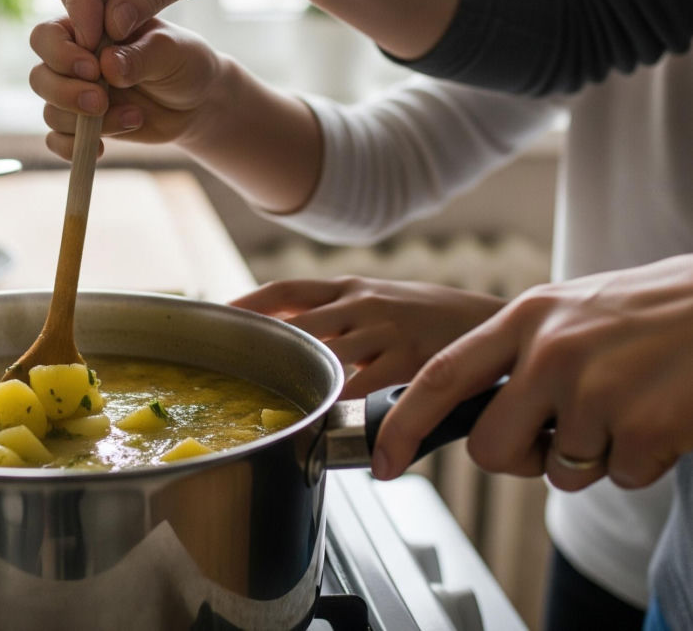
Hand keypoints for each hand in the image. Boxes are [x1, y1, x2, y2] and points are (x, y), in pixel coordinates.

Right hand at [29, 16, 222, 158]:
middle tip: (101, 101)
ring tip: (134, 118)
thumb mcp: (170, 50)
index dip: (61, 54)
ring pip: (50, 111)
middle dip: (67, 93)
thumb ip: (139, 54)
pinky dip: (72, 147)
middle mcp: (74, 61)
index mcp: (87, 29)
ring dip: (84, 123)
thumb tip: (108, 66)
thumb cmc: (183, 62)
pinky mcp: (83, 126)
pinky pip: (58, 140)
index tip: (94, 68)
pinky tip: (103, 148)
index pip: (47, 36)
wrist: (196, 101)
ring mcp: (76, 95)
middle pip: (40, 77)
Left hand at [230, 276, 504, 398]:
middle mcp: (362, 304)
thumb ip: (338, 314)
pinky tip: (325, 423)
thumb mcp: (381, 300)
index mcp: (350, 288)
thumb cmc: (433, 316)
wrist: (495, 323)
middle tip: (231, 373)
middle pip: (296, 324)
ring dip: (298, 383)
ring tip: (267, 407)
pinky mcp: (410, 360)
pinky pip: (365, 387)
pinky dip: (342, 406)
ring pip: (325, 357)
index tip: (216, 318)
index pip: (286, 290)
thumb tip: (291, 329)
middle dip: (262, 349)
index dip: (248, 304)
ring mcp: (385, 330)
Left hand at [372, 254, 692, 491]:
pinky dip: (639, 460)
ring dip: (592, 455)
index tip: (384, 461)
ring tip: (627, 403)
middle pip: (492, 449)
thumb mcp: (568, 310)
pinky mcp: (645, 427)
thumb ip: (517, 352)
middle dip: (517, 460)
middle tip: (556, 437)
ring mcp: (597, 390)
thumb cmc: (650, 311)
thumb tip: (472, 407)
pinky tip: (659, 414)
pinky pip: (620, 477)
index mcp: (527, 318)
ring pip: (562, 472)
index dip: (404, 423)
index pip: (442, 375)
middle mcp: (551, 352)